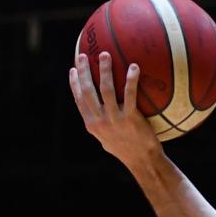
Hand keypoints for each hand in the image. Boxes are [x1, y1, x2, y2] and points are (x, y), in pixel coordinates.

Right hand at [69, 52, 160, 168]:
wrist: (143, 161)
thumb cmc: (128, 149)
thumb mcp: (108, 138)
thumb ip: (103, 123)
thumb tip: (103, 109)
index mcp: (91, 124)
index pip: (79, 100)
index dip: (74, 83)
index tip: (72, 69)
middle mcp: (99, 120)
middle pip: (87, 91)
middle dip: (83, 71)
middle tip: (84, 55)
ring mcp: (113, 119)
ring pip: (105, 89)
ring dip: (104, 70)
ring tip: (106, 55)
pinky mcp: (130, 119)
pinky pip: (129, 95)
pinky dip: (130, 80)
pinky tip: (134, 67)